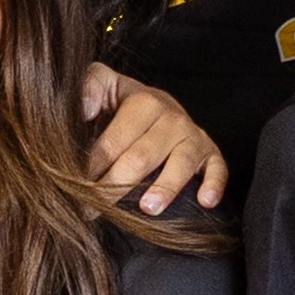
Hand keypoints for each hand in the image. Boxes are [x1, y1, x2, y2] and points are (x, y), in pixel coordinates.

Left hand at [77, 62, 228, 214]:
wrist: (158, 107)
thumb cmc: (124, 104)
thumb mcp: (105, 86)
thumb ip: (89, 87)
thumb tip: (84, 110)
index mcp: (143, 102)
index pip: (114, 141)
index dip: (93, 167)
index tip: (76, 188)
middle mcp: (172, 118)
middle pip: (142, 157)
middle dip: (116, 185)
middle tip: (95, 208)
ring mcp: (192, 136)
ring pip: (181, 163)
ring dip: (165, 187)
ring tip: (147, 208)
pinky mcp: (210, 153)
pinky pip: (218, 169)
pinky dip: (213, 184)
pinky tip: (205, 201)